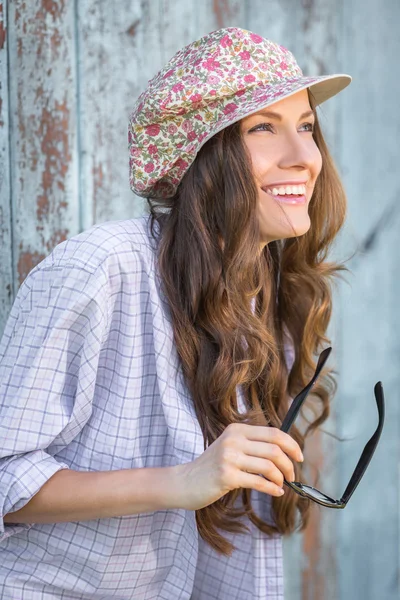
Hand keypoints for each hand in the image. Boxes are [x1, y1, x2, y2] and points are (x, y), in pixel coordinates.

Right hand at [174, 423, 303, 510]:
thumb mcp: (230, 447)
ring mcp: (229, 457)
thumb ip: (252, 445)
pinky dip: (272, 489)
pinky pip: (259, 482)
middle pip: (274, 449)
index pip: (273, 433)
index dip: (291, 445)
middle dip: (289, 464)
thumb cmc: (212, 467)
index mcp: (237, 429)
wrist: (185, 482)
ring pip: (269, 466)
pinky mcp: (227, 476)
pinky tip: (276, 493)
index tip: (299, 457)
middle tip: (292, 476)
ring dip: (281, 478)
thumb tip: (285, 452)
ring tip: (282, 485)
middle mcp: (233, 439)